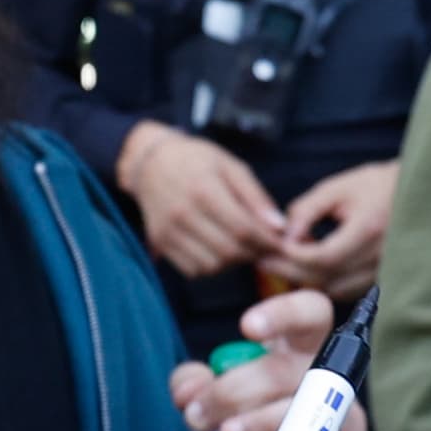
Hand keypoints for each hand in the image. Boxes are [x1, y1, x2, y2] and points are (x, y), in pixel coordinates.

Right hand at [118, 122, 288, 277]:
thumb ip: (256, 197)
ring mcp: (168, 230)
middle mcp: (182, 213)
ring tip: (243, 247)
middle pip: (228, 251)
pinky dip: (212, 267)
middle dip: (253, 254)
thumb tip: (279, 227)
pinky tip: (219, 250)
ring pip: (211, 266)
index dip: (266, 241)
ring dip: (233, 263)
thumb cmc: (197, 161)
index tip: (280, 242)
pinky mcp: (160, 242)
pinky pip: (193, 270)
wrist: (151, 163)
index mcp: (203, 189)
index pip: (242, 229)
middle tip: (264, 247)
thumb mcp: (231, 166)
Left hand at [170, 289, 370, 430]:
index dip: (283, 314)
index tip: (246, 328)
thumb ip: (197, 385)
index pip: (310, 313)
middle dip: (236, 390)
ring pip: (304, 412)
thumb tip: (187, 392)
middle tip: (199, 413)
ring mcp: (345, 417)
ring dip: (259, 423)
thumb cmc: (256, 422)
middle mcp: (330, 377)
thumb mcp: (221, 396)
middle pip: (288, 370)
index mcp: (301, 348)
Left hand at [261, 159, 394, 297]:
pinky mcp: (385, 280)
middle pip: (326, 278)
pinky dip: (326, 282)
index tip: (271, 247)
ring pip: (335, 290)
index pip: (324, 256)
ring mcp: (386, 272)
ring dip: (307, 279)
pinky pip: (348, 291)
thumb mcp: (339, 187)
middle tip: (266, 259)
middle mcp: (381, 256)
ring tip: (286, 261)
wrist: (420, 194)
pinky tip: (311, 267)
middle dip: (292, 270)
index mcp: (370, 228)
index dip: (293, 256)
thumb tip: (283, 234)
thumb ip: (308, 209)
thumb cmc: (379, 185)